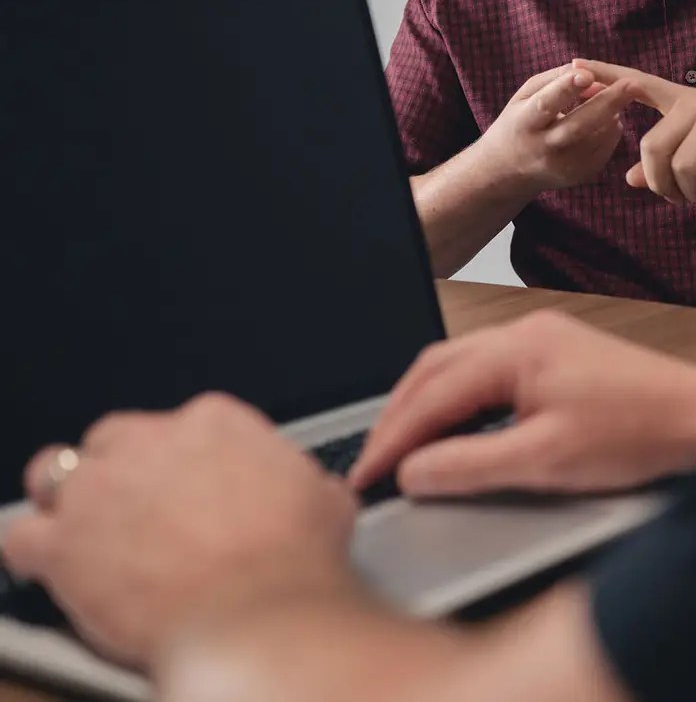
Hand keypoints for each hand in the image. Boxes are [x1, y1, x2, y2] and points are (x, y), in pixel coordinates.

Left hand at [0, 394, 359, 668]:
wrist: (261, 616)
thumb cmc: (293, 562)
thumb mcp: (323, 500)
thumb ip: (297, 482)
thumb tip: (306, 491)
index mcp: (214, 423)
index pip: (180, 425)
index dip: (180, 464)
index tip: (187, 490)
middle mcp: (150, 443)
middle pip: (112, 442)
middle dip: (121, 475)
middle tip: (140, 515)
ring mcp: (99, 490)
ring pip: (54, 474)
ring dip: (68, 502)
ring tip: (88, 534)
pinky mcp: (62, 544)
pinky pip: (22, 536)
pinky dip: (34, 552)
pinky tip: (54, 568)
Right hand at [348, 309, 695, 497]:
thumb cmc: (636, 433)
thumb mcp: (542, 461)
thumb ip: (468, 465)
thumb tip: (413, 472)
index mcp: (517, 349)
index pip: (431, 394)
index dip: (392, 439)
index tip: (365, 476)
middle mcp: (525, 333)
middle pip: (436, 369)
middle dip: (399, 417)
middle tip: (372, 463)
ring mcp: (544, 339)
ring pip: (460, 367)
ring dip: (427, 406)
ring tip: (404, 450)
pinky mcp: (559, 354)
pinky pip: (488, 371)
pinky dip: (459, 400)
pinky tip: (456, 431)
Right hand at [474, 63, 638, 192]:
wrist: (509, 171)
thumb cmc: (521, 122)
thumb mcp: (525, 95)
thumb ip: (556, 79)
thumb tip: (591, 74)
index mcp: (524, 123)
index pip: (546, 104)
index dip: (566, 89)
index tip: (587, 74)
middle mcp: (543, 148)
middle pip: (579, 125)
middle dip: (608, 102)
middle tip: (633, 84)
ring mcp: (564, 166)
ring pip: (599, 136)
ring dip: (612, 112)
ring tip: (615, 95)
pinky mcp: (580, 176)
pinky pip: (606, 147)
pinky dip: (611, 128)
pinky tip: (605, 118)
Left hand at [569, 58, 695, 206]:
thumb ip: (668, 164)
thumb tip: (631, 178)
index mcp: (685, 102)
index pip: (638, 84)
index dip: (607, 76)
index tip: (574, 64)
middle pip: (652, 147)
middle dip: (662, 185)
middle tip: (683, 199)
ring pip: (681, 165)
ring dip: (693, 194)